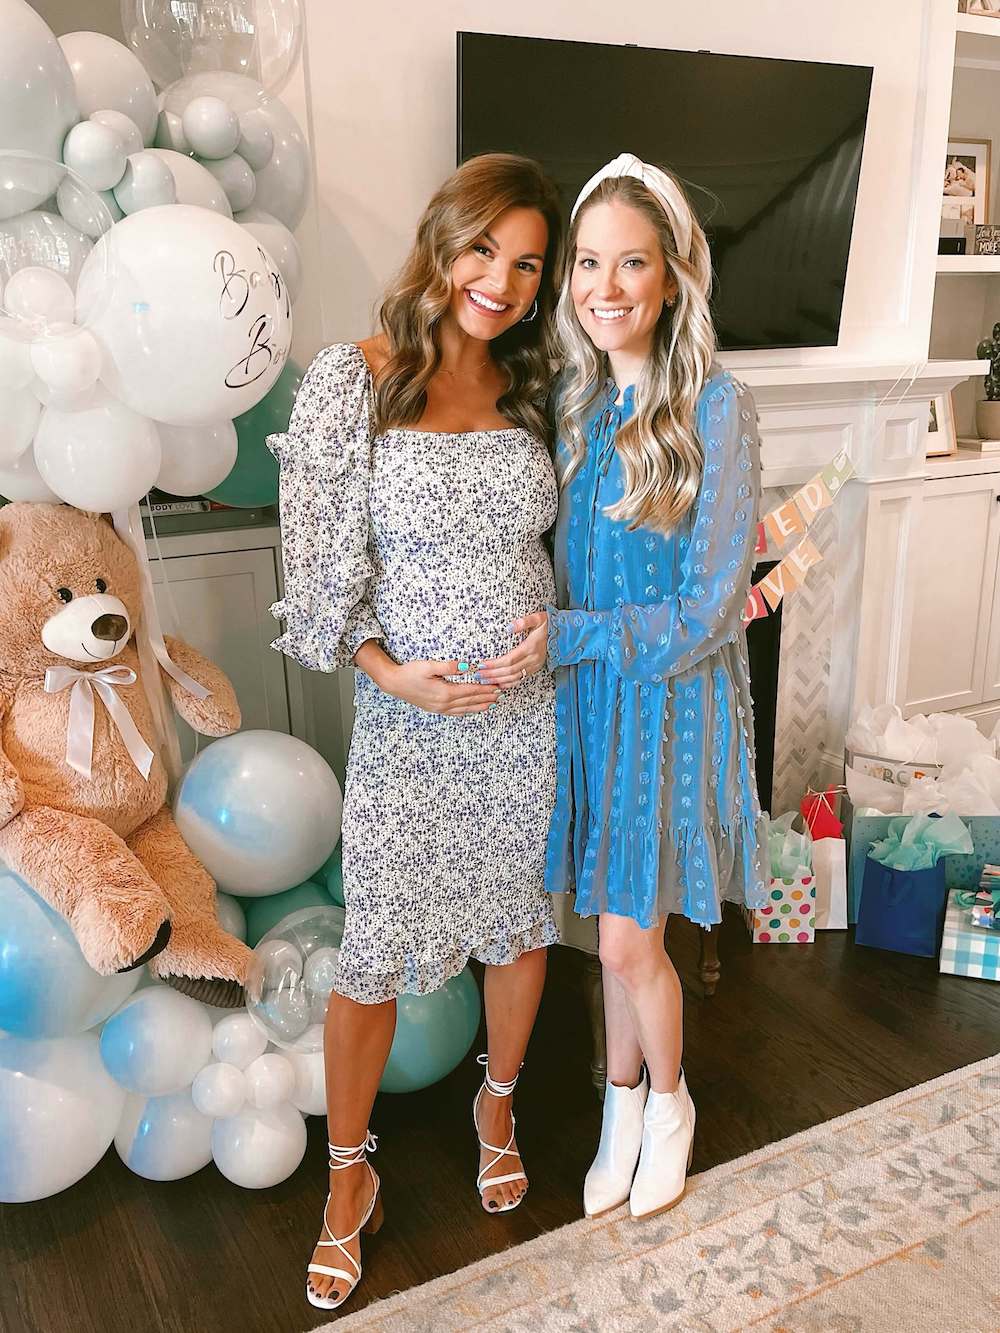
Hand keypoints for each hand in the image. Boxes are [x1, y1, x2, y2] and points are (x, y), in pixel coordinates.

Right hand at [382, 658, 500, 715]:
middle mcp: (444, 703)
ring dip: (480, 706)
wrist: (394, 683)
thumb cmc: (410, 672)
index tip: (497, 687)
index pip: (470, 691)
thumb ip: (449, 667)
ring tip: (492, 703)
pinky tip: (473, 709)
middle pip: (470, 701)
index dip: (485, 689)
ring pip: (465, 709)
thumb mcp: (429, 665)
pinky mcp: (436, 709)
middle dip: (487, 698)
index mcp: (444, 692)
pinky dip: (467, 711)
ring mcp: (439, 708)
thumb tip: (467, 667)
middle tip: (500, 695)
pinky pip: (456, 713)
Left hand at [478, 612, 547, 687]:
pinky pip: (520, 679)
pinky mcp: (534, 668)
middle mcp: (532, 659)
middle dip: (492, 675)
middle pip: (509, 672)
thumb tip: (509, 627)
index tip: (482, 664)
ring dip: (498, 681)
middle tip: (478, 675)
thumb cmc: (549, 624)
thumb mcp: (538, 618)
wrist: (565, 634)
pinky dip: (509, 684)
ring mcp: (534, 665)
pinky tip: (498, 685)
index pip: (509, 660)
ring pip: (514, 678)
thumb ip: (524, 621)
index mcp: (530, 648)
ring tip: (484, 681)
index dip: (494, 664)